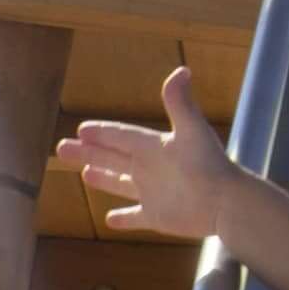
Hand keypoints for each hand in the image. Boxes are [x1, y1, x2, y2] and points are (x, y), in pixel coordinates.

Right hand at [52, 63, 246, 241]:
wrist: (226, 202)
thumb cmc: (208, 165)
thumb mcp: (191, 130)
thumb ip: (180, 103)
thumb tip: (181, 70)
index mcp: (155, 147)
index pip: (122, 136)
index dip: (102, 132)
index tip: (81, 128)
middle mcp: (151, 168)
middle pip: (113, 157)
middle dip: (89, 153)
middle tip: (62, 148)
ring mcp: (154, 193)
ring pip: (121, 184)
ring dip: (103, 178)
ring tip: (84, 174)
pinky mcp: (158, 217)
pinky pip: (136, 217)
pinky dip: (123, 219)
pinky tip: (109, 220)